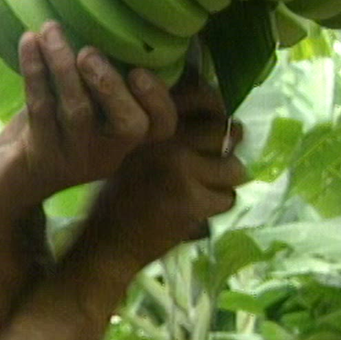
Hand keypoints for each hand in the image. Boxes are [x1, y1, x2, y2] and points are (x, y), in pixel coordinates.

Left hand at [0, 22, 177, 212]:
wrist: (6, 182)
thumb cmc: (51, 129)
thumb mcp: (82, 103)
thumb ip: (99, 78)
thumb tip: (109, 20)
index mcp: (124, 139)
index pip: (161, 127)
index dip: (160, 100)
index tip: (139, 70)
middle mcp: (108, 153)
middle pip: (130, 127)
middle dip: (111, 84)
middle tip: (88, 52)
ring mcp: (76, 159)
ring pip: (78, 111)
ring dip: (63, 65)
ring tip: (51, 30)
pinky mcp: (41, 157)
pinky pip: (41, 109)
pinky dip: (34, 71)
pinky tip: (28, 42)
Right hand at [78, 72, 247, 274]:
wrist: (107, 242)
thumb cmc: (119, 196)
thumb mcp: (134, 150)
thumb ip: (166, 131)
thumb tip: (214, 117)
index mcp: (153, 122)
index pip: (202, 98)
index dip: (217, 108)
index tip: (218, 120)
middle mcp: (167, 138)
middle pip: (223, 130)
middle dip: (227, 147)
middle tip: (217, 161)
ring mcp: (181, 167)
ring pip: (233, 167)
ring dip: (224, 181)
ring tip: (208, 188)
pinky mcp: (192, 199)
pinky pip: (226, 197)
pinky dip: (216, 206)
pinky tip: (198, 210)